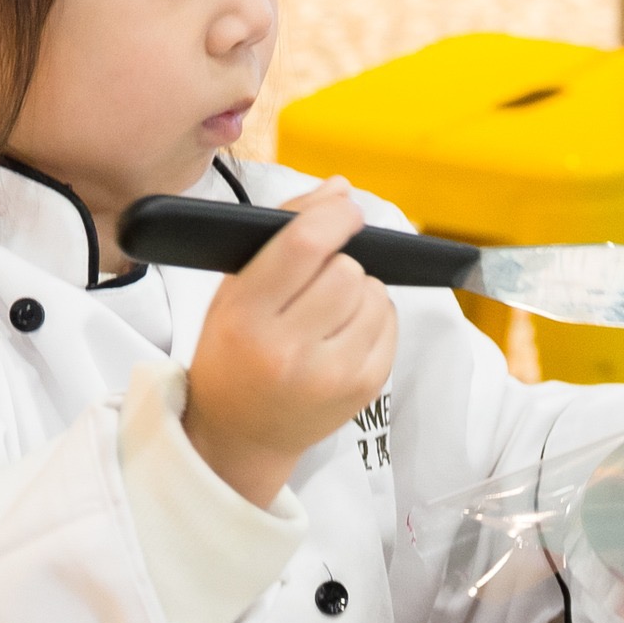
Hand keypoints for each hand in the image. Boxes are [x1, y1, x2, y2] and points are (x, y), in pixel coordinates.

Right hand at [185, 177, 398, 505]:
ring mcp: (331, 375)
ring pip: (373, 294)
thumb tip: (340, 188)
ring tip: (330, 308)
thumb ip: (283, 232)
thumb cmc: (233, 353)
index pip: (303, 247)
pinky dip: (375, 313)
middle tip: (320, 278)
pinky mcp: (364, 388)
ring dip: (359, 288)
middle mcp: (287, 350)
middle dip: (340, 260)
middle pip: (346, 270)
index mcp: (246, 319)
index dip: (334, 217)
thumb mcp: (235, 291)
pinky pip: (390, 322)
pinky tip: (347, 328)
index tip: (346, 210)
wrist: (241, 434)